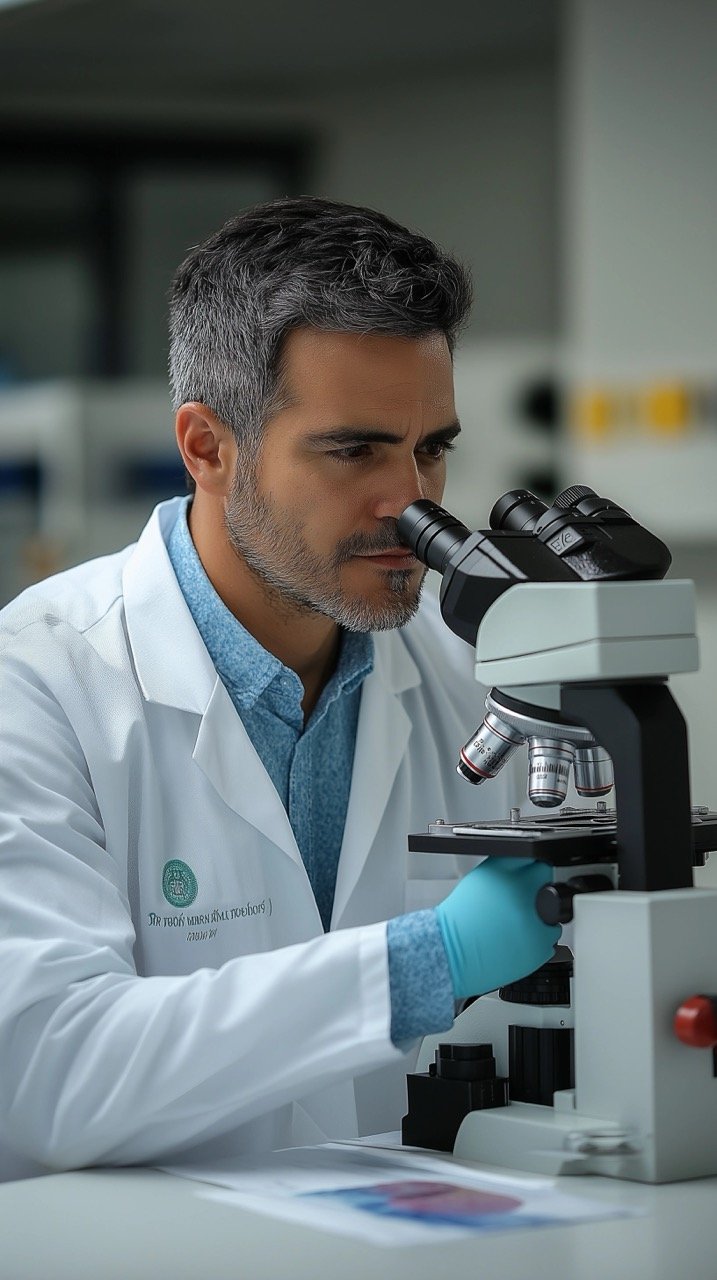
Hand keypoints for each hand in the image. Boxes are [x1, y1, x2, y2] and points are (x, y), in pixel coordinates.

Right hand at [435, 857, 559, 998]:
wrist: (453, 952)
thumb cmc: (462, 919)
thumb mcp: (480, 879)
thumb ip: (507, 868)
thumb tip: (527, 864)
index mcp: (507, 875)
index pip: (538, 864)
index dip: (534, 871)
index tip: (533, 876)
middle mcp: (522, 896)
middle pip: (549, 886)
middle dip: (540, 892)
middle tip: (525, 902)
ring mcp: (533, 924)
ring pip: (553, 917)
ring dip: (542, 920)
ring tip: (518, 926)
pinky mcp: (538, 949)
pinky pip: (550, 942)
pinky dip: (538, 942)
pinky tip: (518, 941)